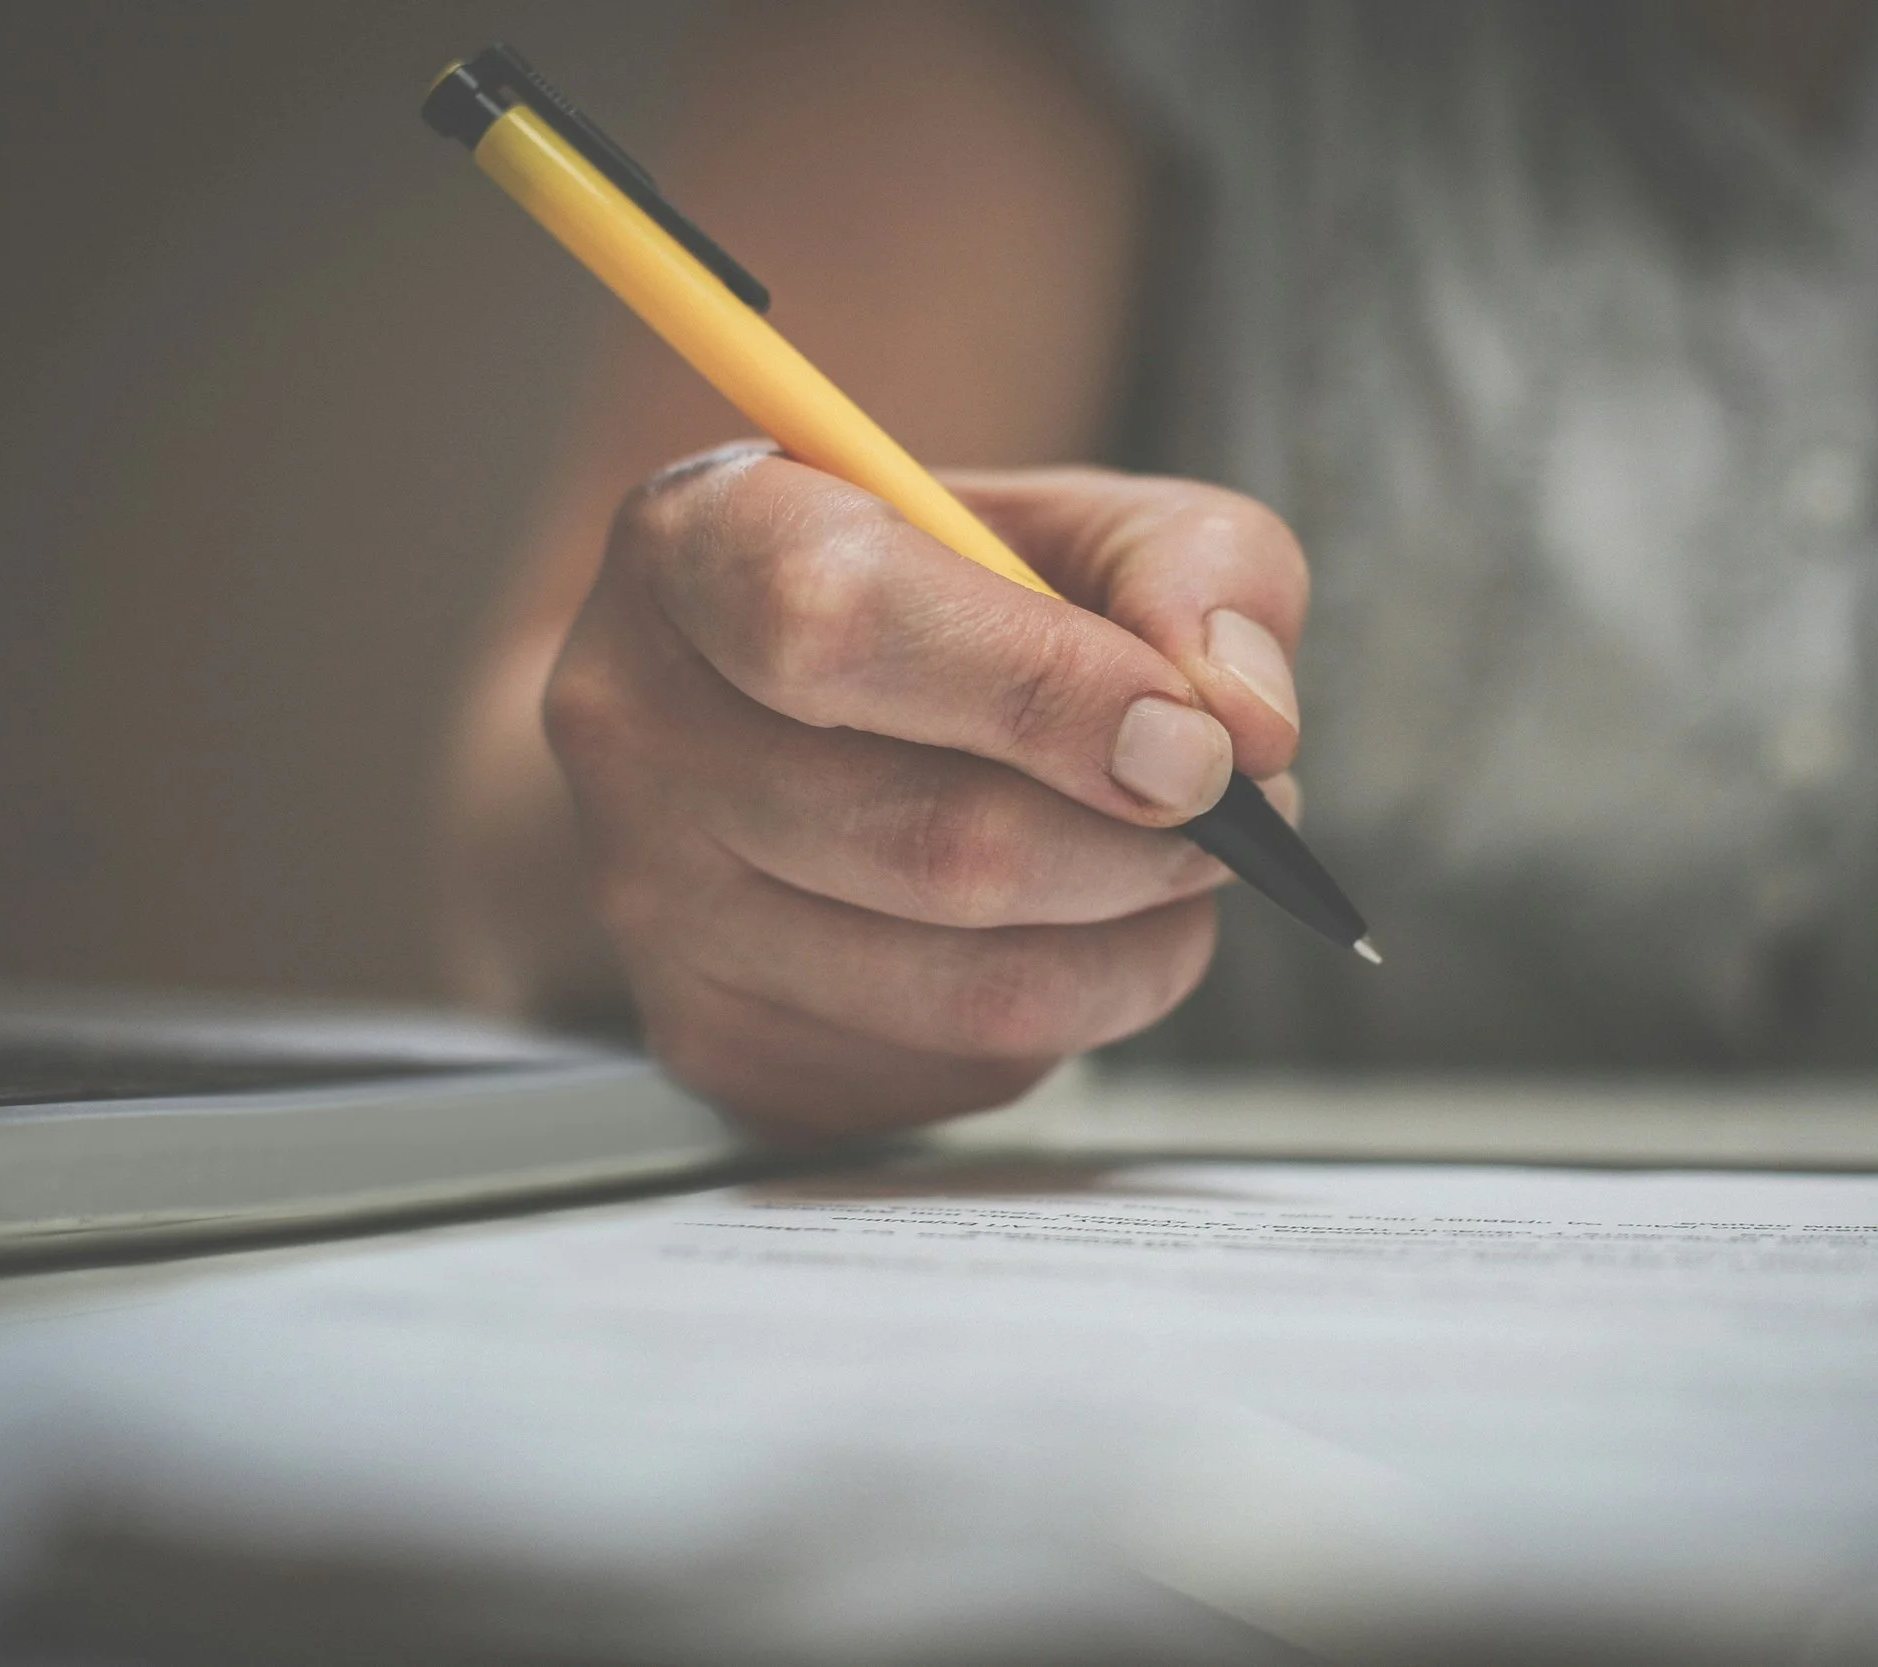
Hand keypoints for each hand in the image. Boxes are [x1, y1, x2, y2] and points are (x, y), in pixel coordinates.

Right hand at [543, 446, 1308, 1141]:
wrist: (765, 717)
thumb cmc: (940, 604)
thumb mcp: (1075, 523)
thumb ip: (1190, 570)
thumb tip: (1244, 725)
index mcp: (698, 540)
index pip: (838, 623)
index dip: (1045, 692)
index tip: (1193, 745)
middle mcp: (634, 728)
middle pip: (931, 843)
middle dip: (1138, 849)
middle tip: (1235, 819)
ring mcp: (655, 908)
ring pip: (967, 991)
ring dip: (1134, 946)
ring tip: (1174, 874)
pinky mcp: (717, 1045)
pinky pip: (958, 1073)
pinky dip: (1071, 1017)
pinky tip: (1068, 935)